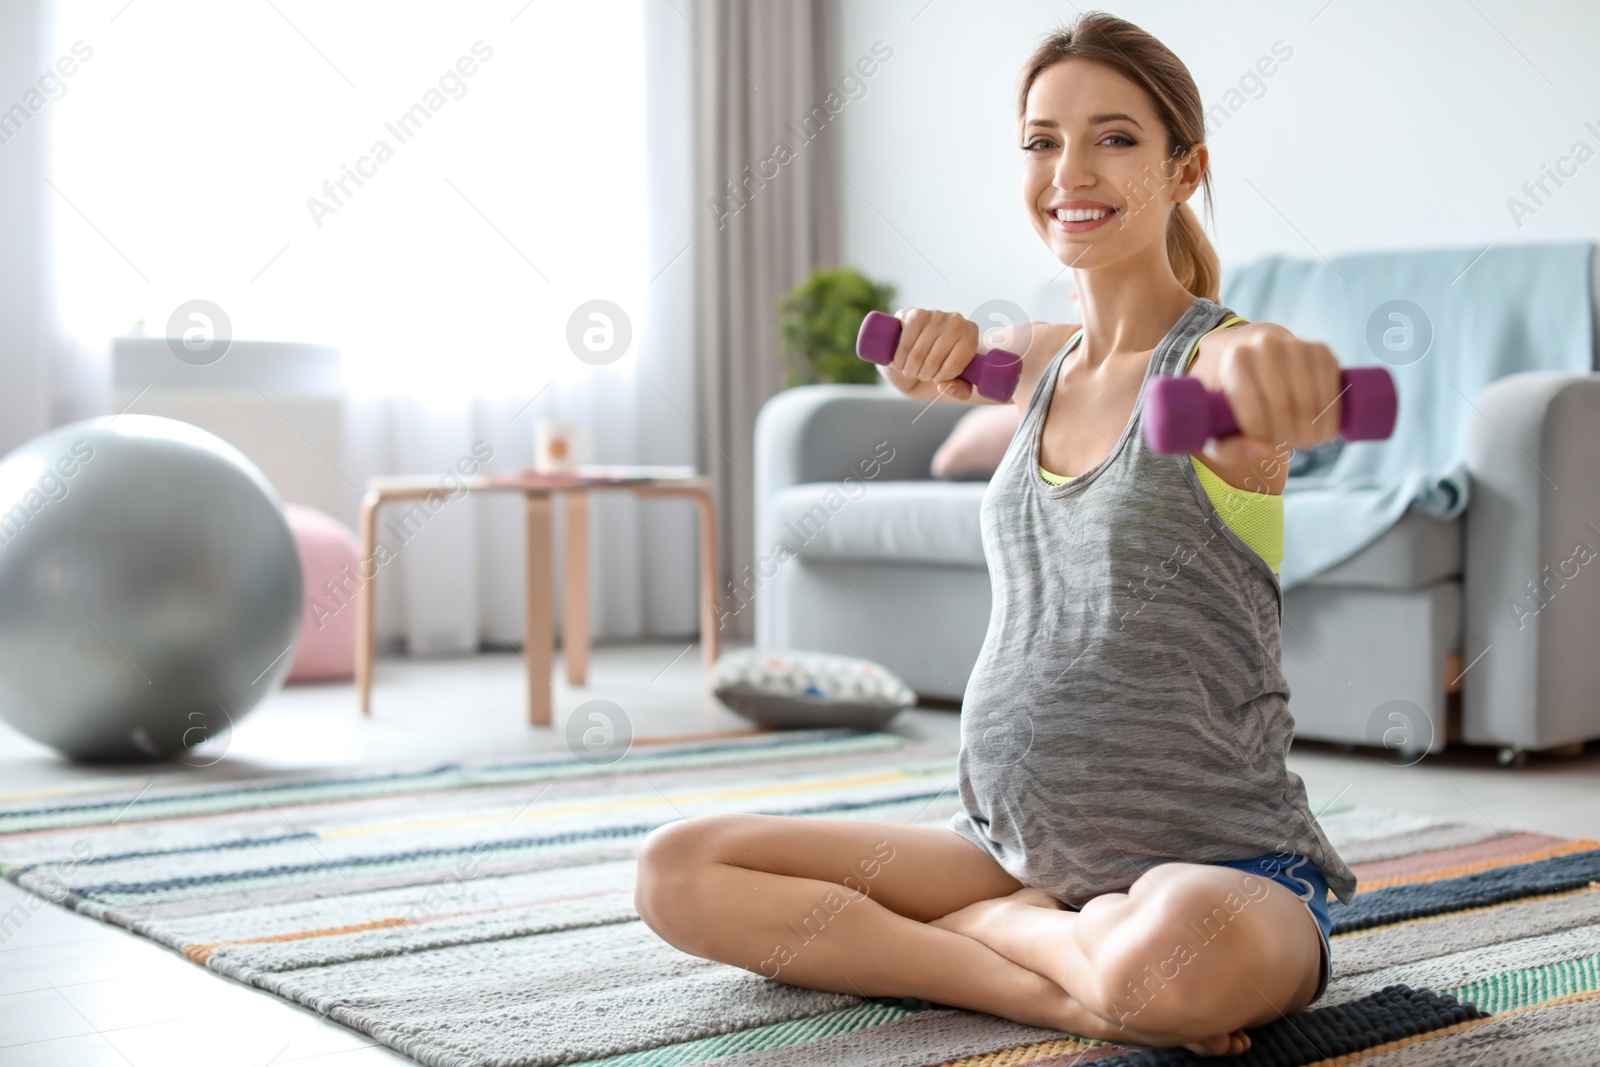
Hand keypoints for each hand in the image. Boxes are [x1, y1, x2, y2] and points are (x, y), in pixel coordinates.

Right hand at [883, 308, 980, 401]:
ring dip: (911, 370)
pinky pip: (904, 346)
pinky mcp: (915, 314)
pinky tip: (901, 361)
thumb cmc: (942, 363)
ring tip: (912, 370)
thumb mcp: (958, 381)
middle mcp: (957, 321)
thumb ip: (960, 390)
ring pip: (917, 356)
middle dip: (924, 375)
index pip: (954, 366)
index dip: (941, 378)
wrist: (920, 341)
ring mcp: (936, 315)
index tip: (937, 378)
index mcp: (971, 335)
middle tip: (922, 375)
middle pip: (934, 362)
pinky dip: (900, 360)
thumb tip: (946, 386)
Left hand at [1192, 322, 1343, 469]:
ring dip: (1311, 432)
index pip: (1254, 415)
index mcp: (1234, 360)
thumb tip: (1261, 451)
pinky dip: (1330, 419)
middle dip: (1289, 437)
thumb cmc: (1237, 402)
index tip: (1266, 444)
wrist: (1261, 365)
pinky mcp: (1321, 350)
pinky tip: (1322, 431)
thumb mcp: (1219, 429)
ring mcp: (1295, 345)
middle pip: (1283, 409)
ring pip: (1310, 403)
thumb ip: (1227, 449)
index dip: (1264, 439)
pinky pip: (1331, 393)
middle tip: (1289, 445)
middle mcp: (1264, 345)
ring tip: (1304, 441)